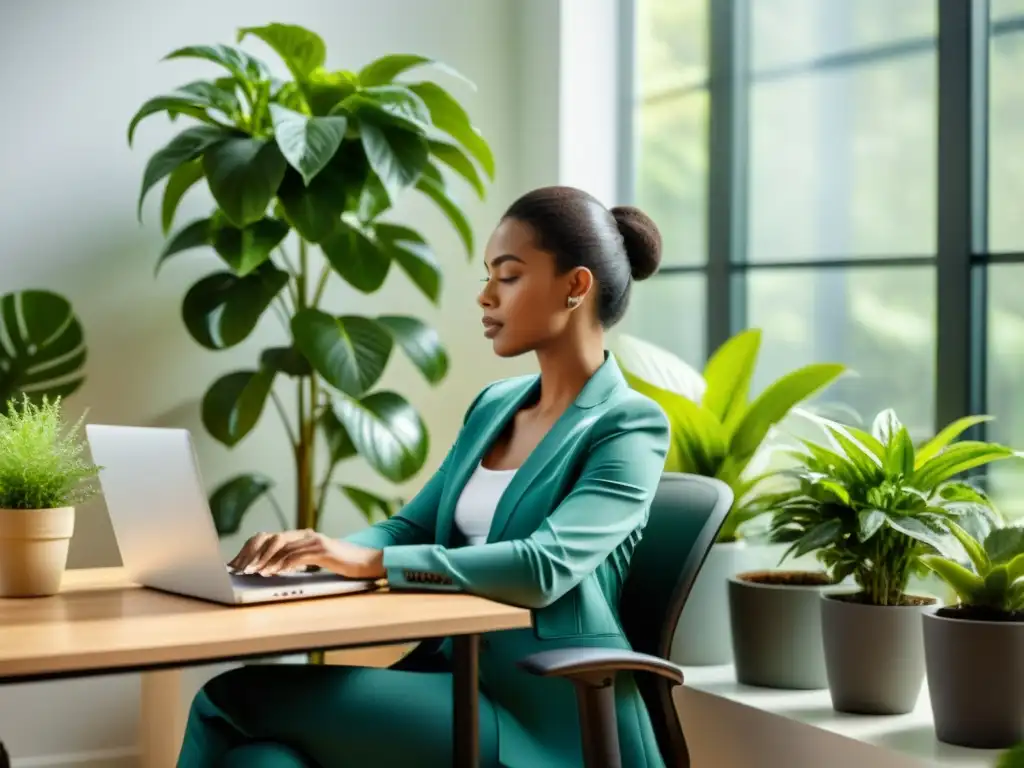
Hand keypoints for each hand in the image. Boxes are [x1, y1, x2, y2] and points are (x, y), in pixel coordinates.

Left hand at [227, 529, 384, 579]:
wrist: (368, 562)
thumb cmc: (342, 564)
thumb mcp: (315, 561)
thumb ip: (297, 560)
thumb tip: (271, 569)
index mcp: (302, 536)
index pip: (269, 537)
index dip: (251, 549)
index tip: (237, 564)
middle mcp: (306, 534)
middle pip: (272, 538)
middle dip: (253, 554)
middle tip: (240, 569)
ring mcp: (315, 540)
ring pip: (282, 545)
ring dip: (265, 560)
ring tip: (253, 572)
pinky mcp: (323, 549)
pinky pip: (297, 555)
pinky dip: (282, 564)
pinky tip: (273, 572)